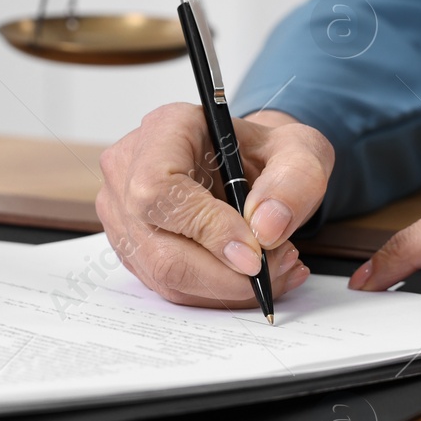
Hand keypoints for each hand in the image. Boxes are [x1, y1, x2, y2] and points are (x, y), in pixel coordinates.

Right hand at [96, 105, 331, 306]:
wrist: (250, 163)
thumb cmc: (264, 152)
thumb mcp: (299, 151)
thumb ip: (293, 183)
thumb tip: (266, 229)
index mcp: (164, 129)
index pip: (159, 189)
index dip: (206, 229)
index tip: (255, 253)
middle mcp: (129, 169)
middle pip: (158, 247)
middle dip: (227, 275)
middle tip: (277, 269)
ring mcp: (121, 211)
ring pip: (164, 275)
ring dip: (226, 287)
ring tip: (274, 270)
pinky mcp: (132, 246)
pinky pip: (169, 286)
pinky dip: (216, 291)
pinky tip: (251, 275)